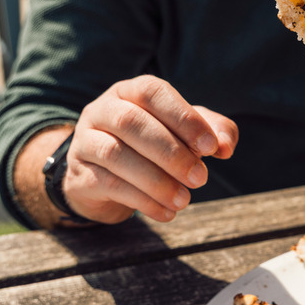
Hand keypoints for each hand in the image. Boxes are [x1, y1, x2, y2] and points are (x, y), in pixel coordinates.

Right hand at [63, 75, 238, 223]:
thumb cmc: (153, 146)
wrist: (104, 179)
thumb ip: (214, 131)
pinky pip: (108, 184)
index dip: (183, 117)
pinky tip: (167, 212)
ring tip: (185, 199)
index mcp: (130, 92)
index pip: (152, 92)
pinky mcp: (79, 176)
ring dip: (156, 180)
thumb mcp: (186, 133)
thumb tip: (225, 146)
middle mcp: (102, 111)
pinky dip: (142, 201)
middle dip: (171, 152)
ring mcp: (85, 143)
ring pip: (115, 154)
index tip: (211, 147)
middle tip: (201, 178)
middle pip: (131, 123)